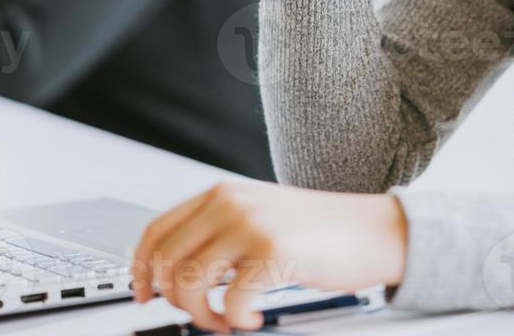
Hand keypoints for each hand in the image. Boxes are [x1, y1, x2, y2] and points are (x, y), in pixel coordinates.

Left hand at [130, 181, 407, 332]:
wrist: (374, 230)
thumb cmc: (321, 231)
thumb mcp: (260, 215)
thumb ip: (220, 231)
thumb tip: (177, 271)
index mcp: (221, 193)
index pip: (156, 230)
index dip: (140, 268)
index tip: (142, 293)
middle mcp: (230, 204)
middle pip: (166, 261)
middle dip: (173, 299)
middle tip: (199, 314)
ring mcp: (251, 225)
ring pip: (189, 283)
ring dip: (202, 315)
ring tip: (225, 321)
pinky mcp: (273, 252)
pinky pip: (230, 301)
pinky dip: (234, 321)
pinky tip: (251, 319)